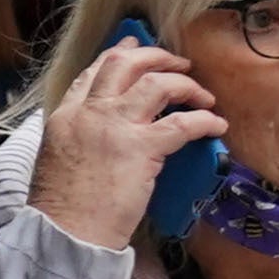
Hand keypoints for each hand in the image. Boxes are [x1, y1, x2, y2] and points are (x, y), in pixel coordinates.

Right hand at [30, 33, 224, 250]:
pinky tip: (216, 125)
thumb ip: (83, 135)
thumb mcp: (62, 157)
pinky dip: (205, 119)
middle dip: (156, 56)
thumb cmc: (65, 205)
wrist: (64, 232)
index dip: (119, 56)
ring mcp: (115, 127)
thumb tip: (112, 131)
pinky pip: (184, 122)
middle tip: (180, 63)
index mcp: (65, 116)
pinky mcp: (141, 148)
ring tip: (204, 96)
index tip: (137, 46)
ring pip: (157, 83)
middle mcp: (88, 114)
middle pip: (124, 64)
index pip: (93, 73)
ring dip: (187, 85)